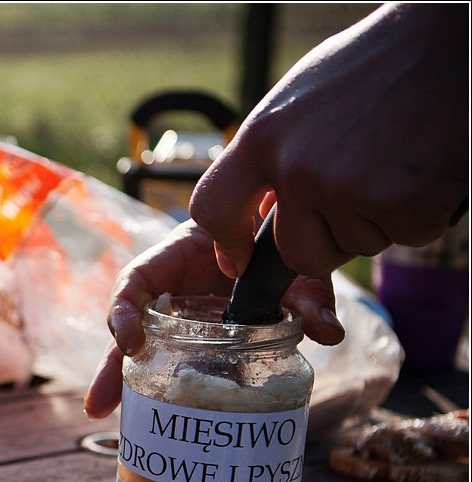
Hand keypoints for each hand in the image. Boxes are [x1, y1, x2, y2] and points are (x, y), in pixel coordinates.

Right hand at [82, 220, 344, 419]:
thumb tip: (327, 332)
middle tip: (100, 406)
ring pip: (146, 354)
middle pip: (129, 331)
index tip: (133, 344)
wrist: (274, 235)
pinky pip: (180, 367)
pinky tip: (171, 415)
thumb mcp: (287, 261)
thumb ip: (306, 292)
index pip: (134, 285)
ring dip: (129, 387)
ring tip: (114, 419)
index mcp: (175, 261)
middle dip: (112, 370)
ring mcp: (178, 323)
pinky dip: (175, 391)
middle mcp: (168, 295)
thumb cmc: (268, 238)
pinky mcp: (198, 345)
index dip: (125, 314)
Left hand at [190, 3, 467, 278]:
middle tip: (356, 199)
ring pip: (356, 245)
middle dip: (327, 240)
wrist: (447, 41)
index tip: (237, 261)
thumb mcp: (300, 100)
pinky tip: (423, 168)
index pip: (213, 209)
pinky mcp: (400, 204)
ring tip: (394, 163)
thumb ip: (274, 154)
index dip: (226, 243)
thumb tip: (264, 209)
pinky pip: (406, 236)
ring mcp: (346, 189)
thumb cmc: (376, 65)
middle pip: (297, 252)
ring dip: (379, 220)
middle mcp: (296, 168)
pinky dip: (420, 213)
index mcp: (262, 137)